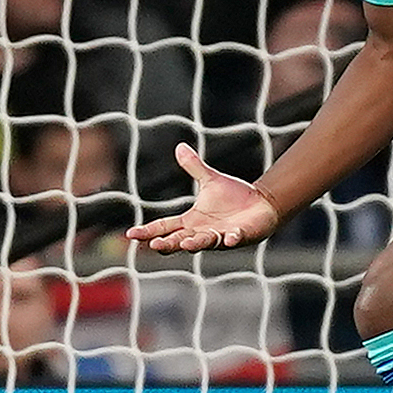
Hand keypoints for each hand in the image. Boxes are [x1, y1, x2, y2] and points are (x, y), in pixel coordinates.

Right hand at [124, 142, 283, 252]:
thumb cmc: (234, 196)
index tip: (131, 234)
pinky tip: (229, 238)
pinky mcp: (238, 236)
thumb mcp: (210, 180)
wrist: (261, 203)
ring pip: (203, 242)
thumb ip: (194, 167)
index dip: (148, 231)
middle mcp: (201, 232)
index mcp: (191, 220)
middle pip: (179, 240)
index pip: (165, 227)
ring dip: (194, 244)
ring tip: (185, 244)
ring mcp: (219, 236)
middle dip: (168, 244)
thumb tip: (179, 147)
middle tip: (155, 245)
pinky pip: (233, 239)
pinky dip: (231, 239)